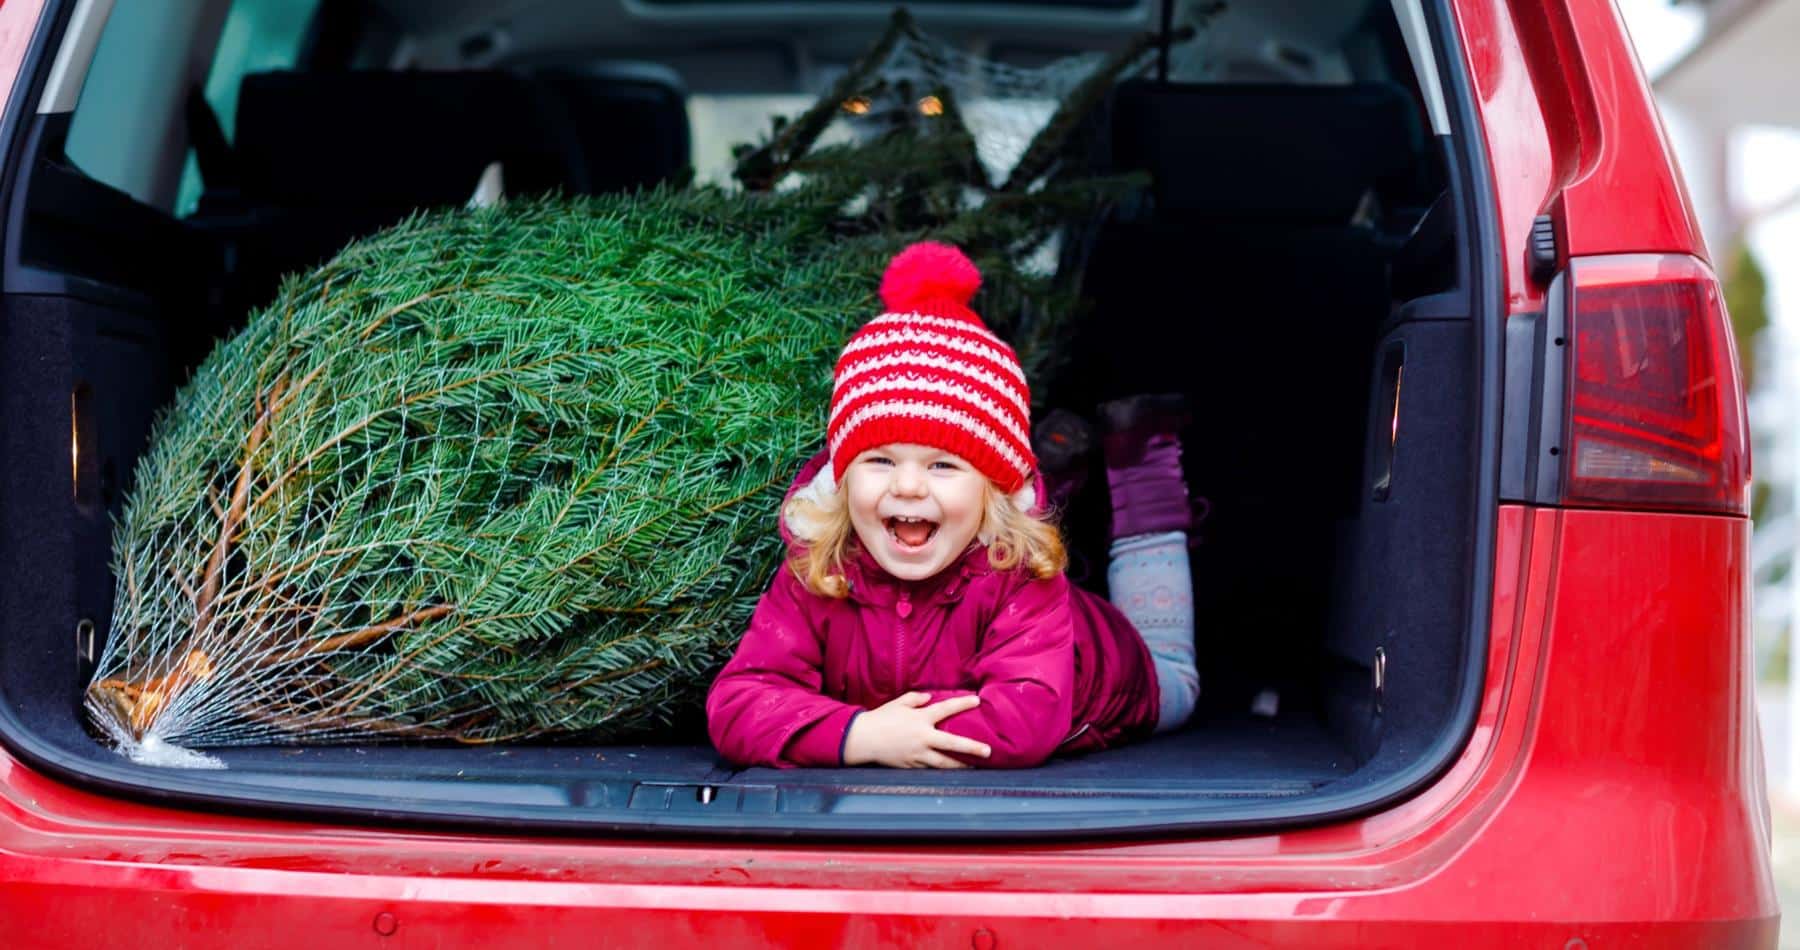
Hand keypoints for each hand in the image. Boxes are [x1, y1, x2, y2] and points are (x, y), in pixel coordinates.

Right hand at [842, 692, 991, 768]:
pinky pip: (929, 768)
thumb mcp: (898, 703)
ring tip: (973, 768)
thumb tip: (929, 698)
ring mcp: (918, 754)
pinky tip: (950, 772)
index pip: (946, 709)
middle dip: (972, 748)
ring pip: (944, 762)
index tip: (977, 701)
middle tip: (988, 751)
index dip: (962, 704)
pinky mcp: (911, 765)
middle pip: (952, 744)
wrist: (863, 739)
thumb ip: (915, 698)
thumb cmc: (881, 718)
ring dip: (960, 765)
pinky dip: (940, 770)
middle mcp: (923, 737)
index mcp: (921, 719)